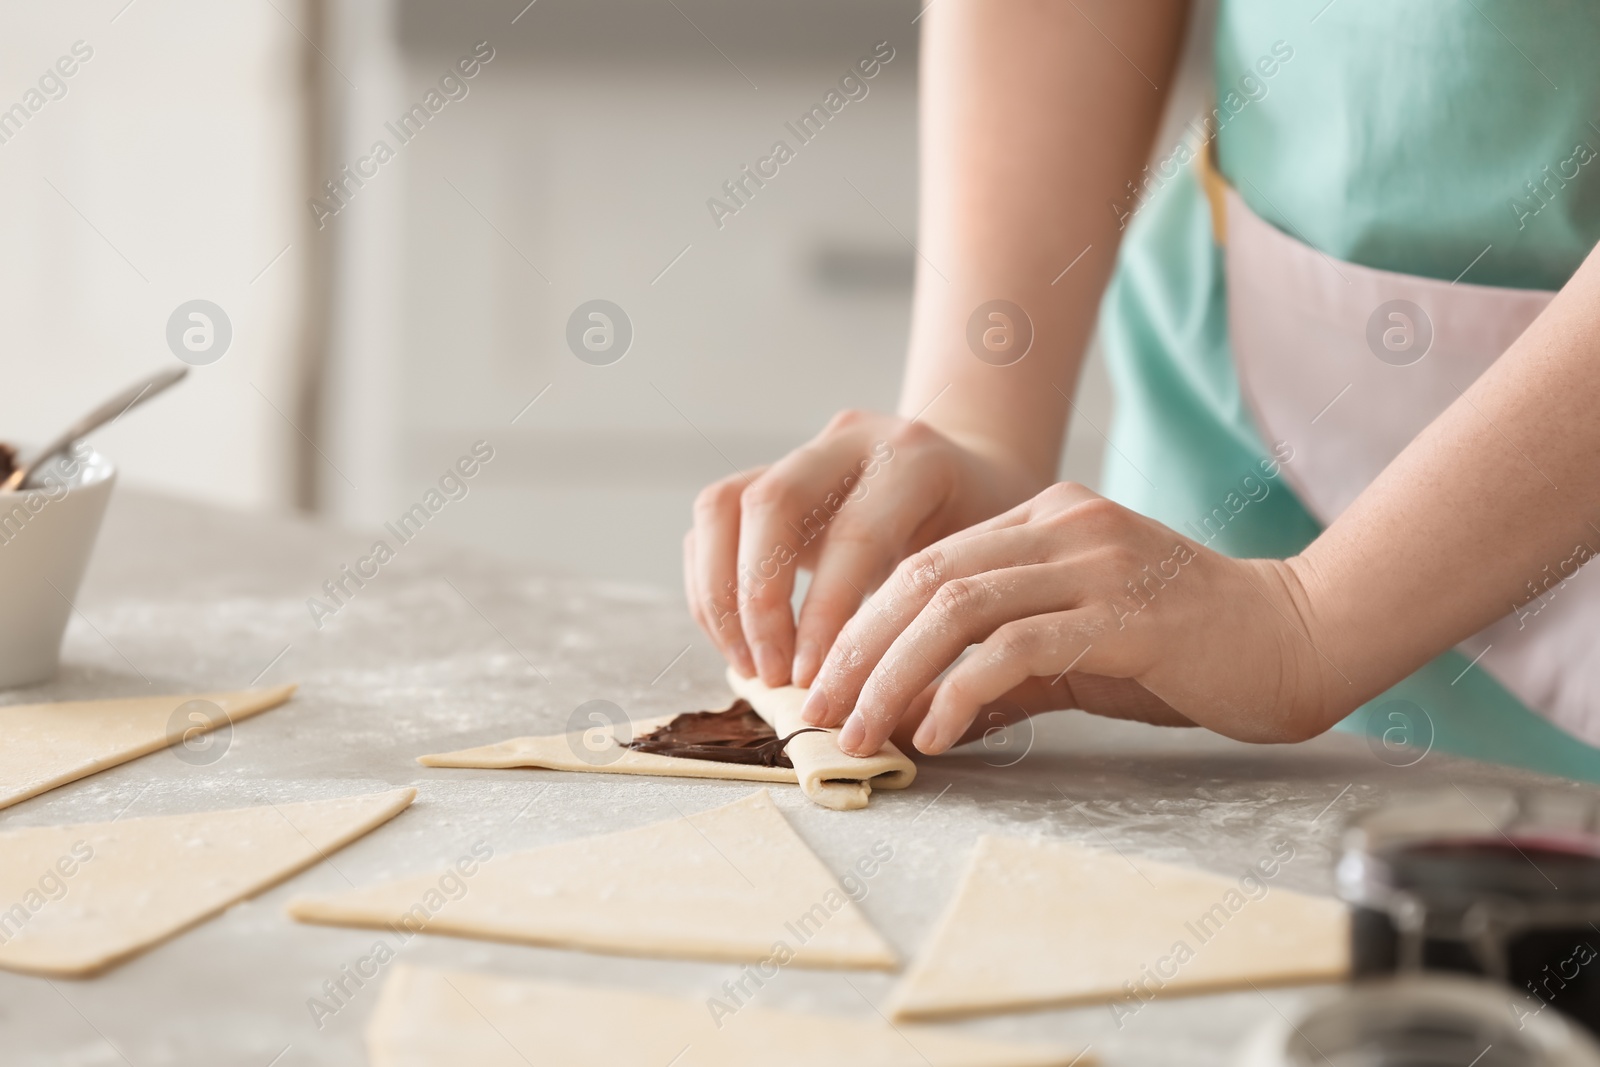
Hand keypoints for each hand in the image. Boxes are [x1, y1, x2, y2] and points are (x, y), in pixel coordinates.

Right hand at [683, 410, 1044, 687]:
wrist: (978, 479)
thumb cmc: (986, 544)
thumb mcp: (985, 572)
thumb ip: (941, 624)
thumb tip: (892, 719)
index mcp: (915, 459)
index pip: (854, 534)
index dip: (823, 615)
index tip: (811, 682)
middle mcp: (850, 439)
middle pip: (770, 502)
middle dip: (757, 601)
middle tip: (771, 674)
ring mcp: (801, 451)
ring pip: (723, 504)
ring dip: (720, 593)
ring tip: (748, 665)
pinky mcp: (766, 474)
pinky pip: (713, 523)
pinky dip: (713, 588)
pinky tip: (741, 644)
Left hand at [799, 482, 1344, 754]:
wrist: (1298, 639)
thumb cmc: (1184, 652)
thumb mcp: (1074, 651)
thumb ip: (999, 670)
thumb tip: (916, 716)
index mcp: (1044, 518)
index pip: (924, 562)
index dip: (862, 623)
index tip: (826, 683)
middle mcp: (1063, 524)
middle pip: (924, 578)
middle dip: (858, 649)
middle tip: (819, 711)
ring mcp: (1095, 561)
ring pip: (956, 608)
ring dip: (893, 674)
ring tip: (861, 729)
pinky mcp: (1125, 611)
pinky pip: (1016, 648)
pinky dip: (960, 692)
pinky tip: (935, 733)